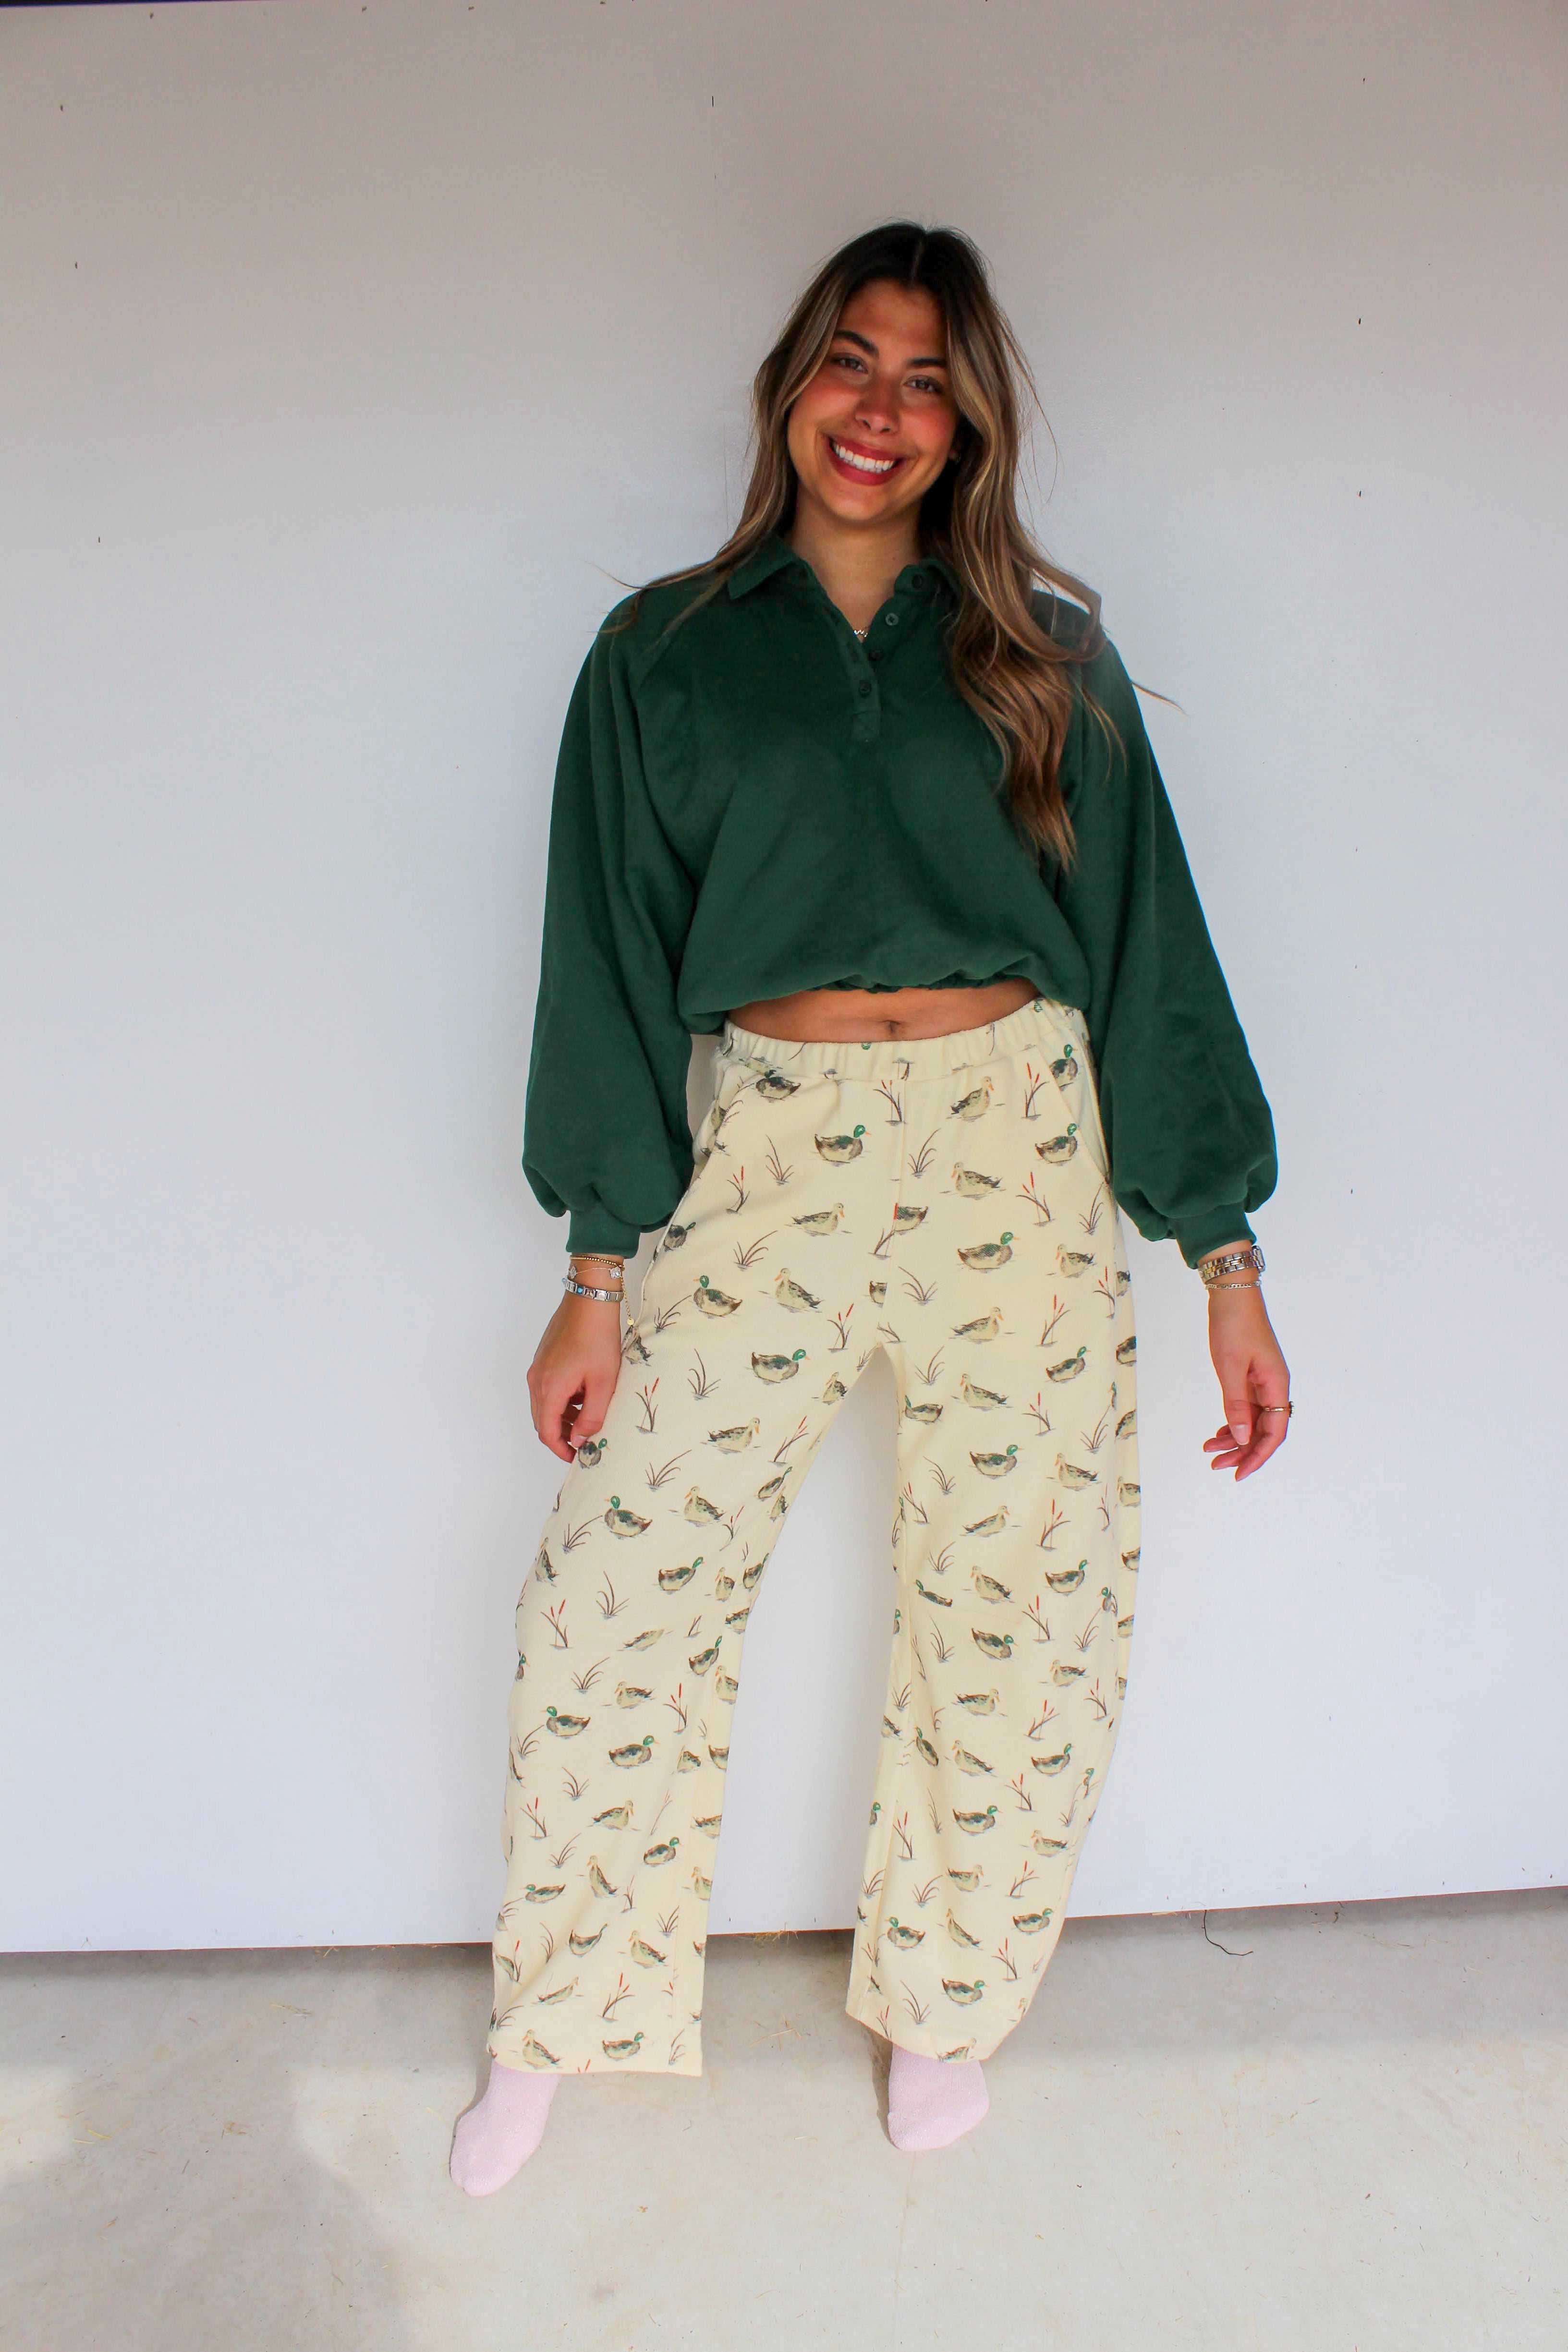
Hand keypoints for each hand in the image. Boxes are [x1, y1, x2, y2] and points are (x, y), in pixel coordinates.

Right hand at [527, 1292, 624, 1461]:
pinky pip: (547, 1389)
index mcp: (550, 1389)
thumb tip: (580, 1439)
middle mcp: (536, 1380)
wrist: (588, 1300)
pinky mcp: (543, 1360)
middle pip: (542, 1420)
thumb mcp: (604, 1382)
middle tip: (584, 1442)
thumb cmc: (598, 1338)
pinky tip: (583, 1393)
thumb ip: (592, 1415)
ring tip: (588, 1417)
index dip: (560, 1449)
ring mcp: (537, 1369)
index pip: (547, 1432)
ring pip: (544, 1405)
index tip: (576, 1457)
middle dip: (561, 1435)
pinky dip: (561, 1400)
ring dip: (562, 1417)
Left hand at [1201, 1284, 1290, 1481]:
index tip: (1239, 1473)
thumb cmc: (1233, 1326)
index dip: (1259, 1456)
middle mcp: (1274, 1387)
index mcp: (1276, 1386)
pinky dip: (1232, 1422)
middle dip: (1241, 1451)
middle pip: (1263, 1431)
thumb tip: (1240, 1438)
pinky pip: (1245, 1408)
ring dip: (1234, 1438)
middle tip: (1216, 1465)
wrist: (1232, 1294)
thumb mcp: (1230, 1367)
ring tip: (1209, 1450)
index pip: (1274, 1432)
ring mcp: (1262, 1382)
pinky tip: (1217, 1433)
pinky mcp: (1250, 1377)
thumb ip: (1236, 1404)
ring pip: (1253, 1421)